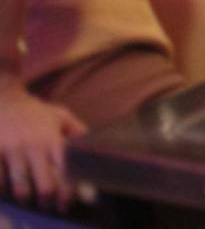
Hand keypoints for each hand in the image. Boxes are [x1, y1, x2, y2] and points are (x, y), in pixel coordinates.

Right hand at [0, 81, 85, 210]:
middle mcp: (34, 146)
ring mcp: (12, 150)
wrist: (3, 99)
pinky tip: (7, 187)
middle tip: (50, 204)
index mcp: (52, 139)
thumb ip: (77, 131)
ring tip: (28, 196)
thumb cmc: (34, 112)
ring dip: (25, 196)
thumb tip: (97, 146)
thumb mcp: (59, 115)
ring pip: (20, 187)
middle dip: (48, 199)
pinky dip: (2, 188)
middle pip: (45, 184)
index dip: (68, 190)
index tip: (68, 201)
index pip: (65, 169)